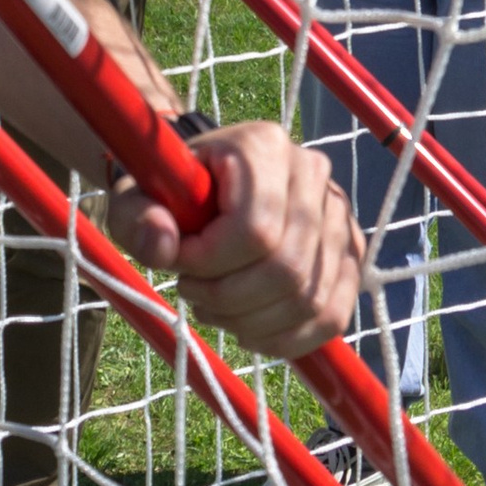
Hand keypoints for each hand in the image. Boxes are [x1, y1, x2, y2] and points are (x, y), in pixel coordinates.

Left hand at [109, 121, 363, 356]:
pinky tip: (248, 330)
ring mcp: (339, 214)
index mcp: (263, 146)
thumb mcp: (135, 197)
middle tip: (192, 293)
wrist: (205, 184)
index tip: (178, 265)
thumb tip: (163, 248)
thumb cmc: (170, 191)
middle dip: (229, 299)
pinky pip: (332, 315)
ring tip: (214, 309)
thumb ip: (137, 217)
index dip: (210, 263)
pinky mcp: (349, 252)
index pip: (256, 229)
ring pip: (309, 298)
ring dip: (252, 323)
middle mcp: (312, 173)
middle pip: (287, 269)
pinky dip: (287, 339)